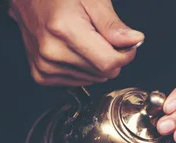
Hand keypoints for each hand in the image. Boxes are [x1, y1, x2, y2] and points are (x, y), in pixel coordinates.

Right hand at [9, 0, 143, 85]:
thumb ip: (113, 25)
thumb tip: (134, 41)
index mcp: (64, 29)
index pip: (109, 63)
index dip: (124, 54)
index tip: (124, 43)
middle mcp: (51, 50)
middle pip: (103, 73)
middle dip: (108, 56)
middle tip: (98, 35)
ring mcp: (44, 65)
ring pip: (92, 79)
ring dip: (94, 62)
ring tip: (82, 40)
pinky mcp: (41, 74)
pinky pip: (77, 82)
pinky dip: (81, 69)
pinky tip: (73, 51)